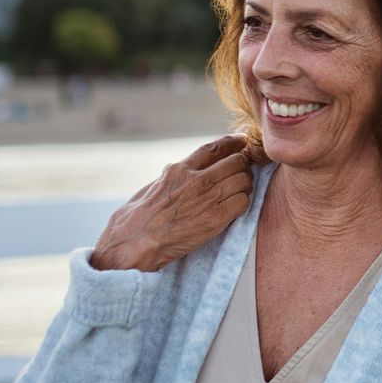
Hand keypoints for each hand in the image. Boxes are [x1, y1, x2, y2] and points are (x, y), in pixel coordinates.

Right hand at [90, 135, 253, 271]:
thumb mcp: (155, 185)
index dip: (233, 141)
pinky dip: (243, 202)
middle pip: (235, 162)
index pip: (214, 148)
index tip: (243, 140)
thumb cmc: (137, 218)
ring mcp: (208, 198)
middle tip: (243, 172)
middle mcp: (197, 179)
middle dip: (243, 165)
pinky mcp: (216, 218)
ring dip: (245, 185)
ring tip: (240, 191)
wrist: (135, 242)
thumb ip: (175, 176)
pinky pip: (242, 202)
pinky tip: (235, 208)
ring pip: (243, 180)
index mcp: (180, 169)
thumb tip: (184, 170)